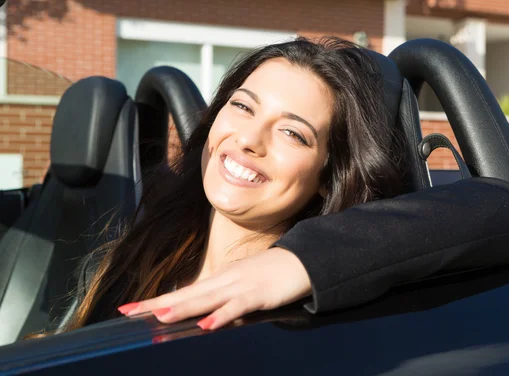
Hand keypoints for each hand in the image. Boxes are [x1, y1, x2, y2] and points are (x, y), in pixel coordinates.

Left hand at [117, 247, 311, 329]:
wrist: (303, 261)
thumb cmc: (273, 274)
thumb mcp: (243, 286)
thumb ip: (224, 300)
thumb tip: (205, 316)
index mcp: (220, 279)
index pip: (184, 292)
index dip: (156, 300)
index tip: (130, 308)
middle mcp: (225, 280)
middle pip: (187, 294)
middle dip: (157, 304)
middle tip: (128, 312)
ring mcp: (241, 285)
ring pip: (207, 298)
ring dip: (183, 308)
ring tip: (159, 317)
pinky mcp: (258, 294)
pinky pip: (237, 306)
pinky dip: (222, 315)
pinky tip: (207, 325)